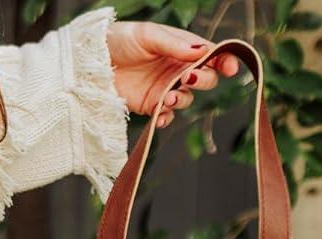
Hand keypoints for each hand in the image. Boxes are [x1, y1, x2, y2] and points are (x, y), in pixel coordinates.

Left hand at [105, 21, 240, 127]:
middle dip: (202, 81)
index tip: (229, 69)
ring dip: (181, 100)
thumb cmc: (120, 40)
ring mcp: (165, 88)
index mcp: (182, 48)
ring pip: (187, 99)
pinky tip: (159, 116)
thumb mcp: (148, 35)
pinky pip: (166, 116)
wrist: (91, 62)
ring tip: (167, 97)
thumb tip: (202, 51)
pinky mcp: (151, 105)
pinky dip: (166, 118)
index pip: (211, 55)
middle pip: (205, 80)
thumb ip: (174, 44)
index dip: (224, 62)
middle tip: (187, 79)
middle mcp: (177, 69)